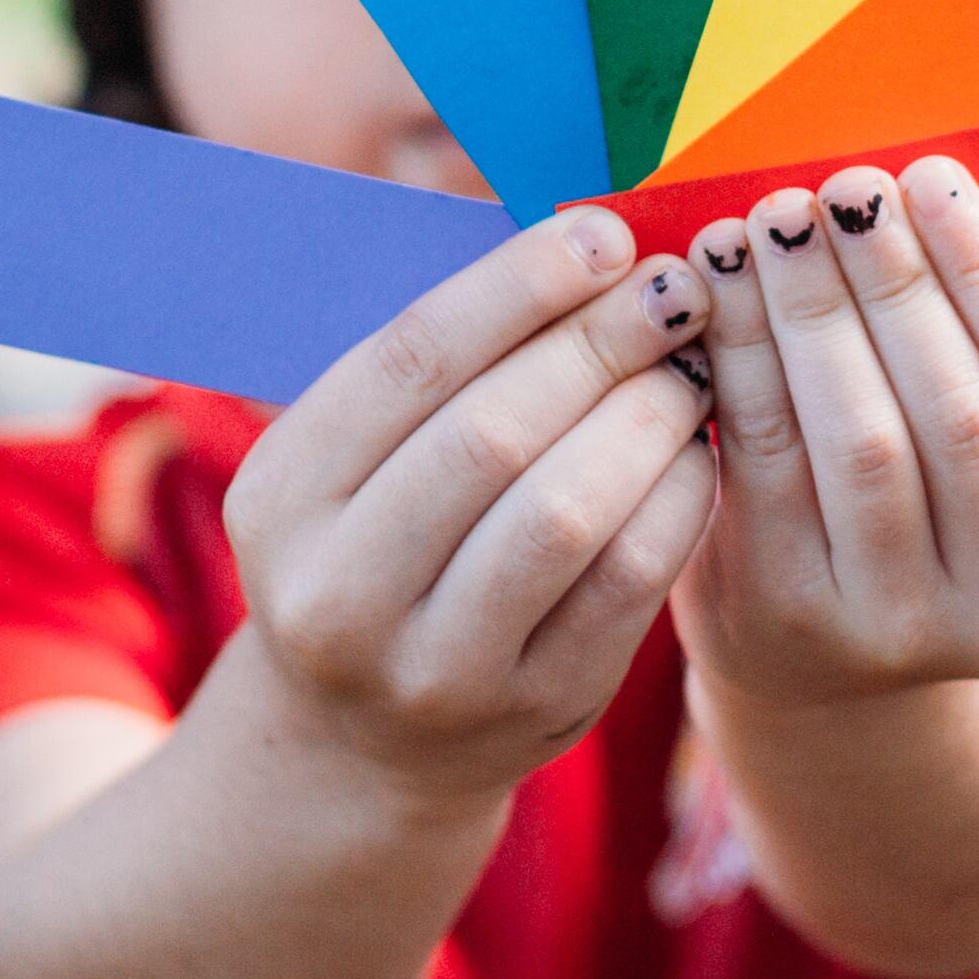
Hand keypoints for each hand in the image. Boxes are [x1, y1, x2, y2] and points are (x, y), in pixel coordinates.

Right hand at [220, 205, 718, 806]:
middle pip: (492, 434)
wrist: (369, 743)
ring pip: (566, 515)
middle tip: (675, 288)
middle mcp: (340, 594)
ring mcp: (438, 669)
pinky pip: (629, 584)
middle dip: (600, 343)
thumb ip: (442, 367)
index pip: (410, 360)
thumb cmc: (381, 547)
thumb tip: (585, 243)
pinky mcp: (537, 712)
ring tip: (690, 365)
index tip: (607, 235)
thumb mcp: (356, 465)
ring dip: (647, 418)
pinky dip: (677, 498)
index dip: (521, 286)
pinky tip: (696, 449)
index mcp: (282, 498)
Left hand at [676, 159, 978, 710]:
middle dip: (895, 280)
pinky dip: (742, 354)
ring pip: (859, 437)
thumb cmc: (923, 499)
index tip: (932, 177)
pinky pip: (766, 459)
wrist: (826, 659)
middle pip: (957, 410)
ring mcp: (901, 627)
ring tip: (777, 217)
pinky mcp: (791, 615)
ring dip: (813, 308)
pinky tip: (721, 281)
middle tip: (846, 188)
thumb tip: (931, 181)